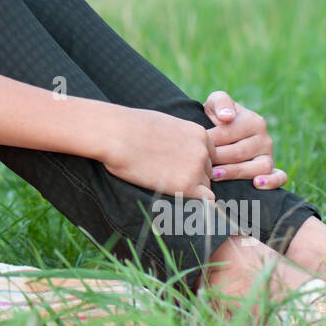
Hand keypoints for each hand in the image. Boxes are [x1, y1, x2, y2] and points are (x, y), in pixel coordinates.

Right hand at [100, 106, 215, 199]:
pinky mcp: (187, 186)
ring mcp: (196, 168)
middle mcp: (203, 150)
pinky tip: (173, 195)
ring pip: (204, 186)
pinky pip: (205, 200)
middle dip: (191, 175)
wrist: (116, 135)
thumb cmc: (131, 127)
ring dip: (188, 188)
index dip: (193, 162)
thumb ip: (179, 137)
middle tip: (166, 175)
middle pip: (207, 171)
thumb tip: (176, 151)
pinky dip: (192, 201)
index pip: (208, 155)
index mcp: (199, 133)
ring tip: (164, 183)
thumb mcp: (165, 125)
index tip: (175, 165)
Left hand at [203, 90, 286, 189]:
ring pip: (257, 167)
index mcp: (254, 121)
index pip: (229, 133)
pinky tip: (256, 183)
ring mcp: (269, 155)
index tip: (195, 146)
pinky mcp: (272, 170)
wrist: (223, 130)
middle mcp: (265, 138)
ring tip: (215, 175)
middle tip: (200, 164)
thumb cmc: (218, 116)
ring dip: (235, 172)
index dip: (210, 141)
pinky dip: (272, 181)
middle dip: (217, 158)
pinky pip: (279, 177)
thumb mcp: (216, 103)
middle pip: (240, 152)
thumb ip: (221, 103)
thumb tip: (227, 117)